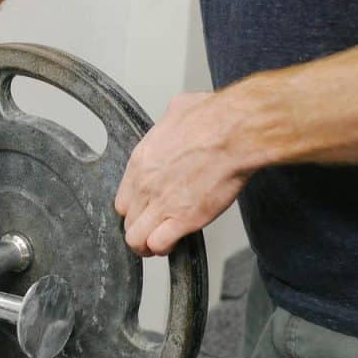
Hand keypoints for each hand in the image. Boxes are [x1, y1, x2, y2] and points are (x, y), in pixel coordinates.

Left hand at [115, 92, 251, 256]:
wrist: (234, 133)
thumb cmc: (214, 119)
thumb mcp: (180, 108)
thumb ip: (170, 121)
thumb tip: (177, 117)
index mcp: (141, 161)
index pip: (122, 198)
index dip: (133, 208)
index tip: (144, 210)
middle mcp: (145, 185)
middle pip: (128, 220)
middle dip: (139, 227)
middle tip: (153, 229)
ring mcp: (162, 204)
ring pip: (136, 239)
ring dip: (147, 244)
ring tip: (159, 243)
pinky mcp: (183, 219)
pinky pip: (159, 245)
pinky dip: (164, 248)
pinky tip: (174, 243)